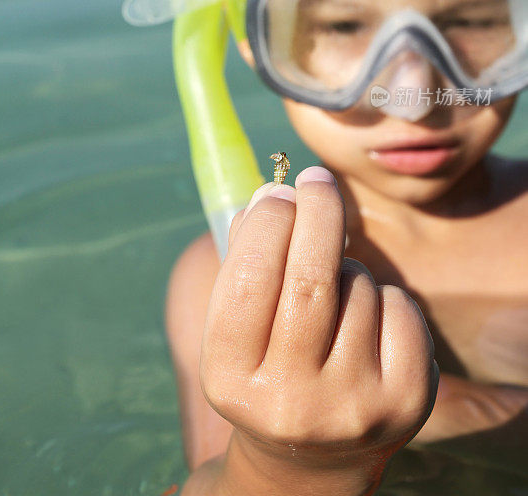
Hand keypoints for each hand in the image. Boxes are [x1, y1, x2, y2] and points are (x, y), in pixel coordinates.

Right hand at [200, 167, 438, 493]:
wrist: (313, 456)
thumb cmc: (269, 365)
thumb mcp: (239, 326)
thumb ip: (245, 260)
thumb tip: (272, 193)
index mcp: (230, 379)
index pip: (249, 280)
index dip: (267, 222)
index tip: (279, 190)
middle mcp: (290, 401)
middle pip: (311, 279)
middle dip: (317, 212)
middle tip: (317, 180)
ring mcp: (352, 406)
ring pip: (358, 287)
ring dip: (346, 264)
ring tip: (333, 290)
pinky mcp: (405, 403)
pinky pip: (398, 306)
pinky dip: (383, 293)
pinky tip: (366, 319)